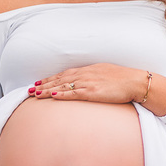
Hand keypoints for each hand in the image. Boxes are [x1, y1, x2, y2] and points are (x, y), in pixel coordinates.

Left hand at [29, 63, 148, 104]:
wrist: (135, 82)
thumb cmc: (123, 79)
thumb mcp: (105, 74)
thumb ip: (93, 77)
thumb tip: (85, 84)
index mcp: (88, 70)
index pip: (64, 74)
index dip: (50, 79)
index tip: (39, 83)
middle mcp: (85, 75)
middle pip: (60, 80)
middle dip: (44, 84)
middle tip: (30, 89)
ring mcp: (88, 83)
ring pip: (63, 86)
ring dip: (48, 90)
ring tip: (35, 94)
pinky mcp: (92, 92)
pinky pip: (74, 93)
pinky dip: (62, 94)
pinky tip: (53, 96)